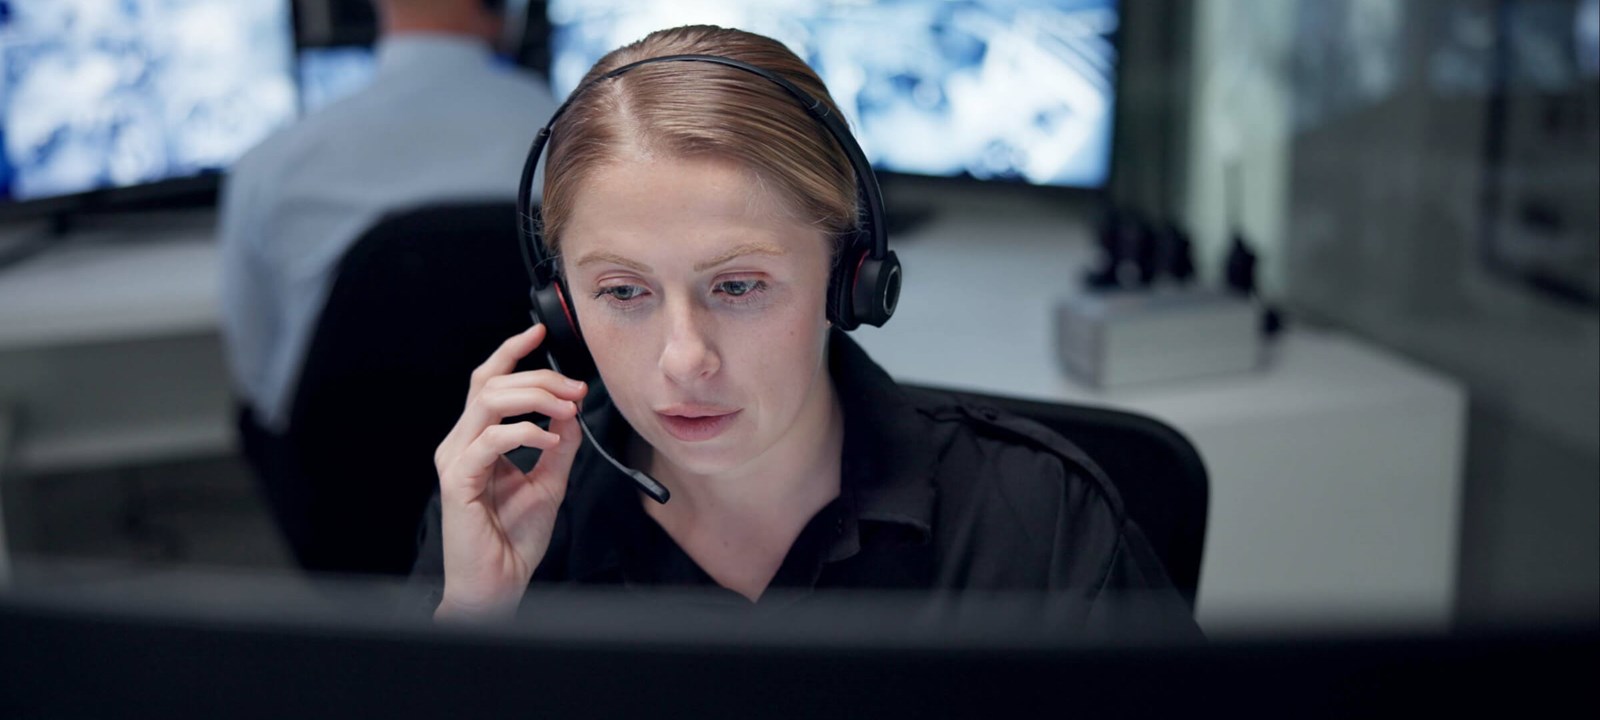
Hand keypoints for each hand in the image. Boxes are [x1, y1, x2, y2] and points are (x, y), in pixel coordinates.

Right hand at [431, 324, 585, 620]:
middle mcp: (461, 445)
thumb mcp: (549, 482)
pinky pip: (490, 441)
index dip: (510, 352)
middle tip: (576, 387)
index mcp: (477, 441)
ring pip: (487, 402)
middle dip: (538, 376)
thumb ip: (559, 445)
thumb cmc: (512, 540)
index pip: (488, 382)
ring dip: (533, 396)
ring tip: (566, 407)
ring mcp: (456, 461)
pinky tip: (550, 440)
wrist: (496, 585)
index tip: (539, 333)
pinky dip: (525, 432)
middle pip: (491, 384)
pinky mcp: (458, 482)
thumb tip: (571, 411)